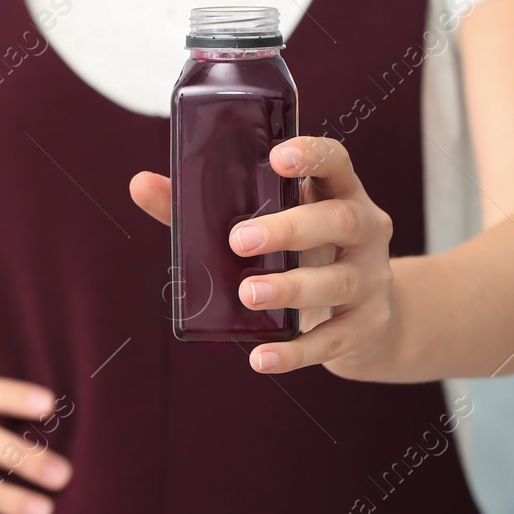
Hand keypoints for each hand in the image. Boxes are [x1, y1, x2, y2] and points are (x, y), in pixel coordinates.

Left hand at [130, 135, 398, 378]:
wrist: (363, 322)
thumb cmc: (301, 256)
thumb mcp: (267, 226)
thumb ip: (203, 207)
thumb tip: (141, 184)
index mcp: (338, 193)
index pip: (335, 161)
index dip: (311, 155)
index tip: (277, 157)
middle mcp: (364, 230)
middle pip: (338, 220)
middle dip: (289, 229)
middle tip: (239, 240)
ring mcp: (372, 278)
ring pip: (338, 280)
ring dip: (291, 288)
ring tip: (248, 294)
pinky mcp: (369, 325)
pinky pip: (334, 339)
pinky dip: (295, 351)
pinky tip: (262, 357)